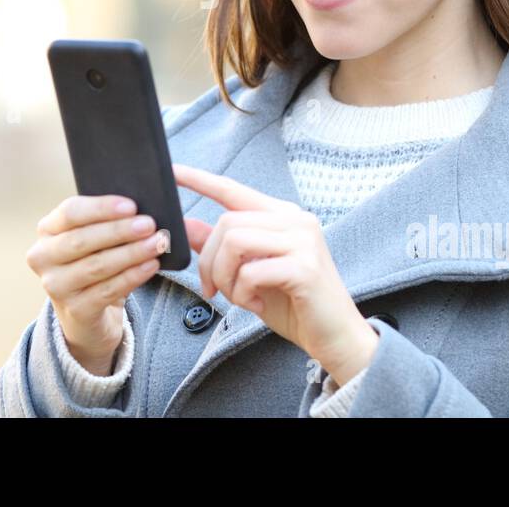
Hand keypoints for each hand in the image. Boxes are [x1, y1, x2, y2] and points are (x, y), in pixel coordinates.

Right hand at [26, 193, 170, 374]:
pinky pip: (107, 290)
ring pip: (96, 266)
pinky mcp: (74, 310)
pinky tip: (151, 265)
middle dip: (119, 231)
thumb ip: (107, 223)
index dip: (101, 208)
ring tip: (157, 243)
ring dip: (131, 253)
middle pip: (82, 239)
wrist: (86, 313)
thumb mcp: (93, 240)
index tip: (131, 205)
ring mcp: (55, 286)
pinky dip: (132, 276)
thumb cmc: (93, 262)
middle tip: (149, 224)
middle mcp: (43, 257)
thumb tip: (140, 212)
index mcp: (47, 230)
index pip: (70, 212)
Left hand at [175, 163, 379, 381]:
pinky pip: (251, 271)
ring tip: (239, 297)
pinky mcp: (305, 267)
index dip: (200, 180)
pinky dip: (243, 294)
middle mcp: (295, 220)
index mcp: (282, 215)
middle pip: (227, 223)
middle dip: (208, 262)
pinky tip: (256, 306)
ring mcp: (303, 241)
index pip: (234, 190)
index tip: (173, 171)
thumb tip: (186, 225)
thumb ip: (220, 247)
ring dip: (224, 278)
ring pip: (235, 243)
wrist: (335, 336)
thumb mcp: (249, 272)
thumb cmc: (293, 303)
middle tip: (213, 290)